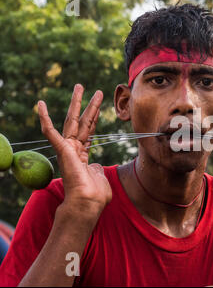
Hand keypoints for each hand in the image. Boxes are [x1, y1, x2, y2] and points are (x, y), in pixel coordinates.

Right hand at [38, 84, 111, 217]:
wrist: (88, 201)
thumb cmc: (96, 194)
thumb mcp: (98, 176)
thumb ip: (96, 168)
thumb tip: (95, 165)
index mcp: (82, 155)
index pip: (88, 131)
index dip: (94, 117)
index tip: (98, 105)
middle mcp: (73, 149)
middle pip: (82, 121)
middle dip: (88, 104)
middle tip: (93, 89)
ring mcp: (67, 149)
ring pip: (72, 120)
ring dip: (77, 102)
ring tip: (80, 85)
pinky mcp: (62, 149)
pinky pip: (50, 131)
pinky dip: (44, 117)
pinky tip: (39, 104)